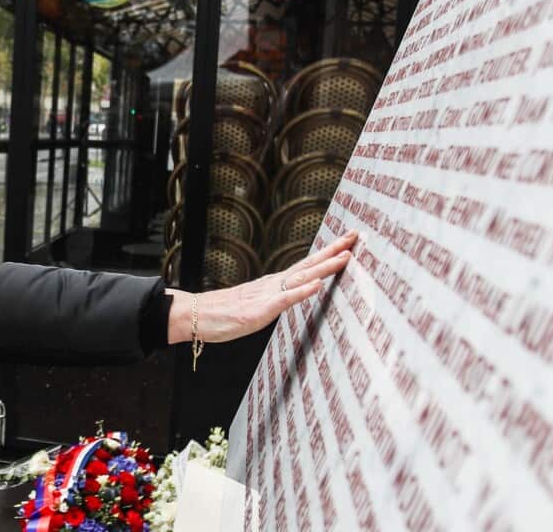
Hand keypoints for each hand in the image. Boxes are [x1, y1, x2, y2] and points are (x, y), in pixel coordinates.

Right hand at [167, 231, 357, 343]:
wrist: (197, 315)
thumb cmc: (225, 313)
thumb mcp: (258, 305)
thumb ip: (276, 299)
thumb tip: (293, 294)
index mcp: (275, 283)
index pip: (308, 264)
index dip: (329, 253)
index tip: (348, 241)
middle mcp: (274, 284)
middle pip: (309, 264)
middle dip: (334, 251)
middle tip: (356, 237)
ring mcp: (267, 295)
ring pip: (301, 277)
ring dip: (324, 266)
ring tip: (345, 256)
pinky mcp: (259, 311)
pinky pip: (284, 299)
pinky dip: (302, 291)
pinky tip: (317, 284)